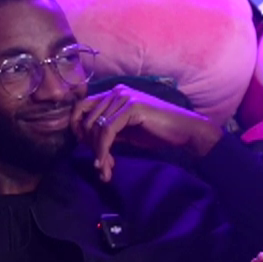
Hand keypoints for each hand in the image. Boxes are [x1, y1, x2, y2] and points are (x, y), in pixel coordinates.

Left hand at [71, 86, 220, 181]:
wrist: (184, 131)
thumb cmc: (157, 131)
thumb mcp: (126, 131)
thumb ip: (107, 130)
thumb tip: (85, 140)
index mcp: (113, 93)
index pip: (81, 107)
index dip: (77, 129)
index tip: (86, 149)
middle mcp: (116, 91)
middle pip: (86, 118)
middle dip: (88, 145)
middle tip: (99, 165)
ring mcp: (123, 97)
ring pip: (95, 127)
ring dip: (98, 153)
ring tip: (105, 170)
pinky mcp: (131, 107)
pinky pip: (107, 131)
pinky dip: (103, 150)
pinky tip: (105, 164)